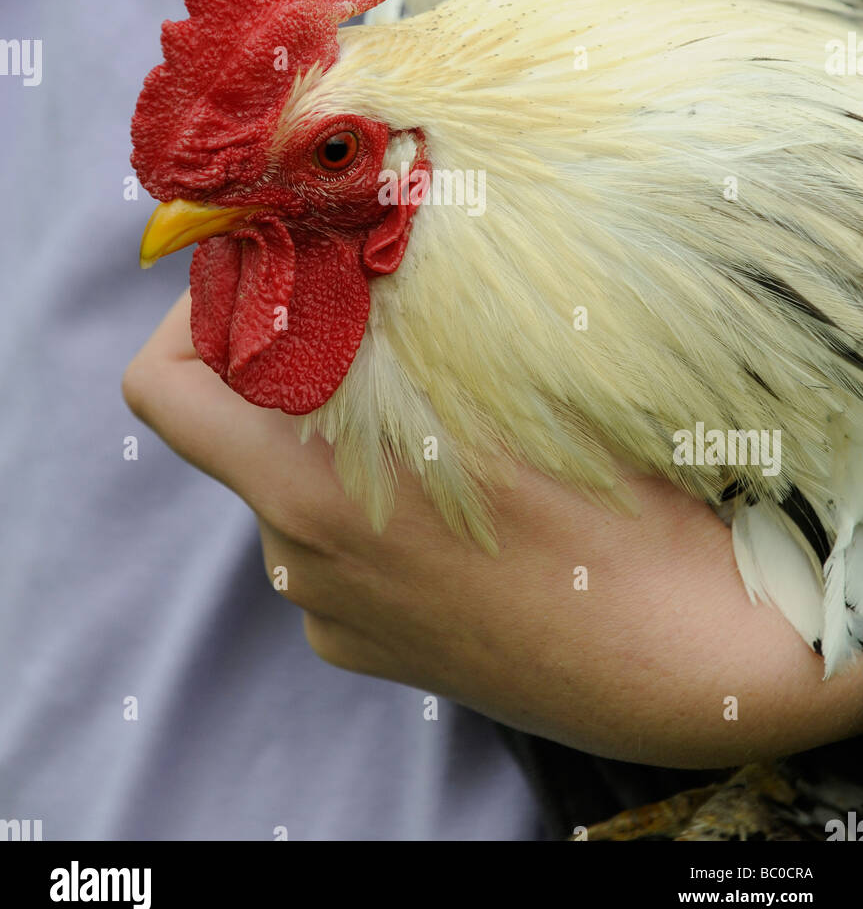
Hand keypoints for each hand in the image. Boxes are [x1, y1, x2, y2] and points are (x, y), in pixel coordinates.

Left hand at [123, 291, 862, 766]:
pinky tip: (465, 510)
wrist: (678, 659)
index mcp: (306, 488)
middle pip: (240, 430)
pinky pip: (336, 549)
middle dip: (290, 368)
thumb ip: (394, 323)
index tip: (261, 280)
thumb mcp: (500, 386)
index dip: (194, 317)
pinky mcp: (366, 648)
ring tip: (449, 431)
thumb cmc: (608, 507)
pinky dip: (371, 508)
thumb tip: (333, 249)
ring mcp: (330, 611)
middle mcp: (298, 557)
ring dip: (342, 439)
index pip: (166, 390)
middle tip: (373, 329)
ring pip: (296, 486)